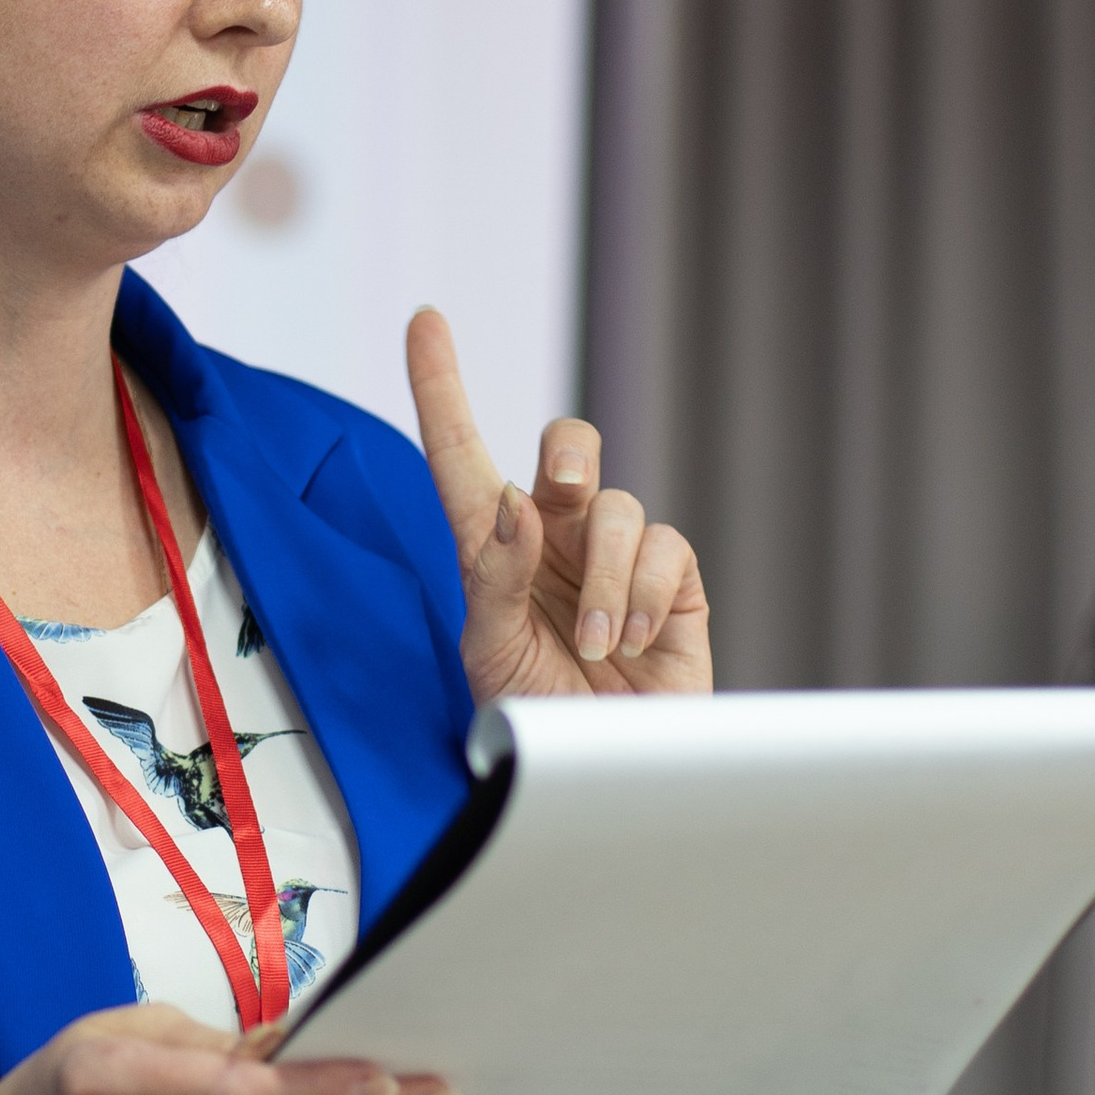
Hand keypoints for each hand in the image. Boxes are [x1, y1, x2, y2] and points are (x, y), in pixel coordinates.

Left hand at [406, 308, 711, 706]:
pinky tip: (630, 641)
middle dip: (569, 449)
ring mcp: (615, 555)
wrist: (603, 773)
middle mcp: (554, 536)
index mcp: (492, 545)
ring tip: (596, 643)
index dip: (441, 385)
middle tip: (562, 484)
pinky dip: (641, 594)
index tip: (424, 320)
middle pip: (569, 445)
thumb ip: (493, 578)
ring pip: (615, 507)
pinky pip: (663, 548)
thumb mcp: (489, 655)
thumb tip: (517, 503)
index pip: (460, 453)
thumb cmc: (536, 714)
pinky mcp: (671, 580)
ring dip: (602, 577)